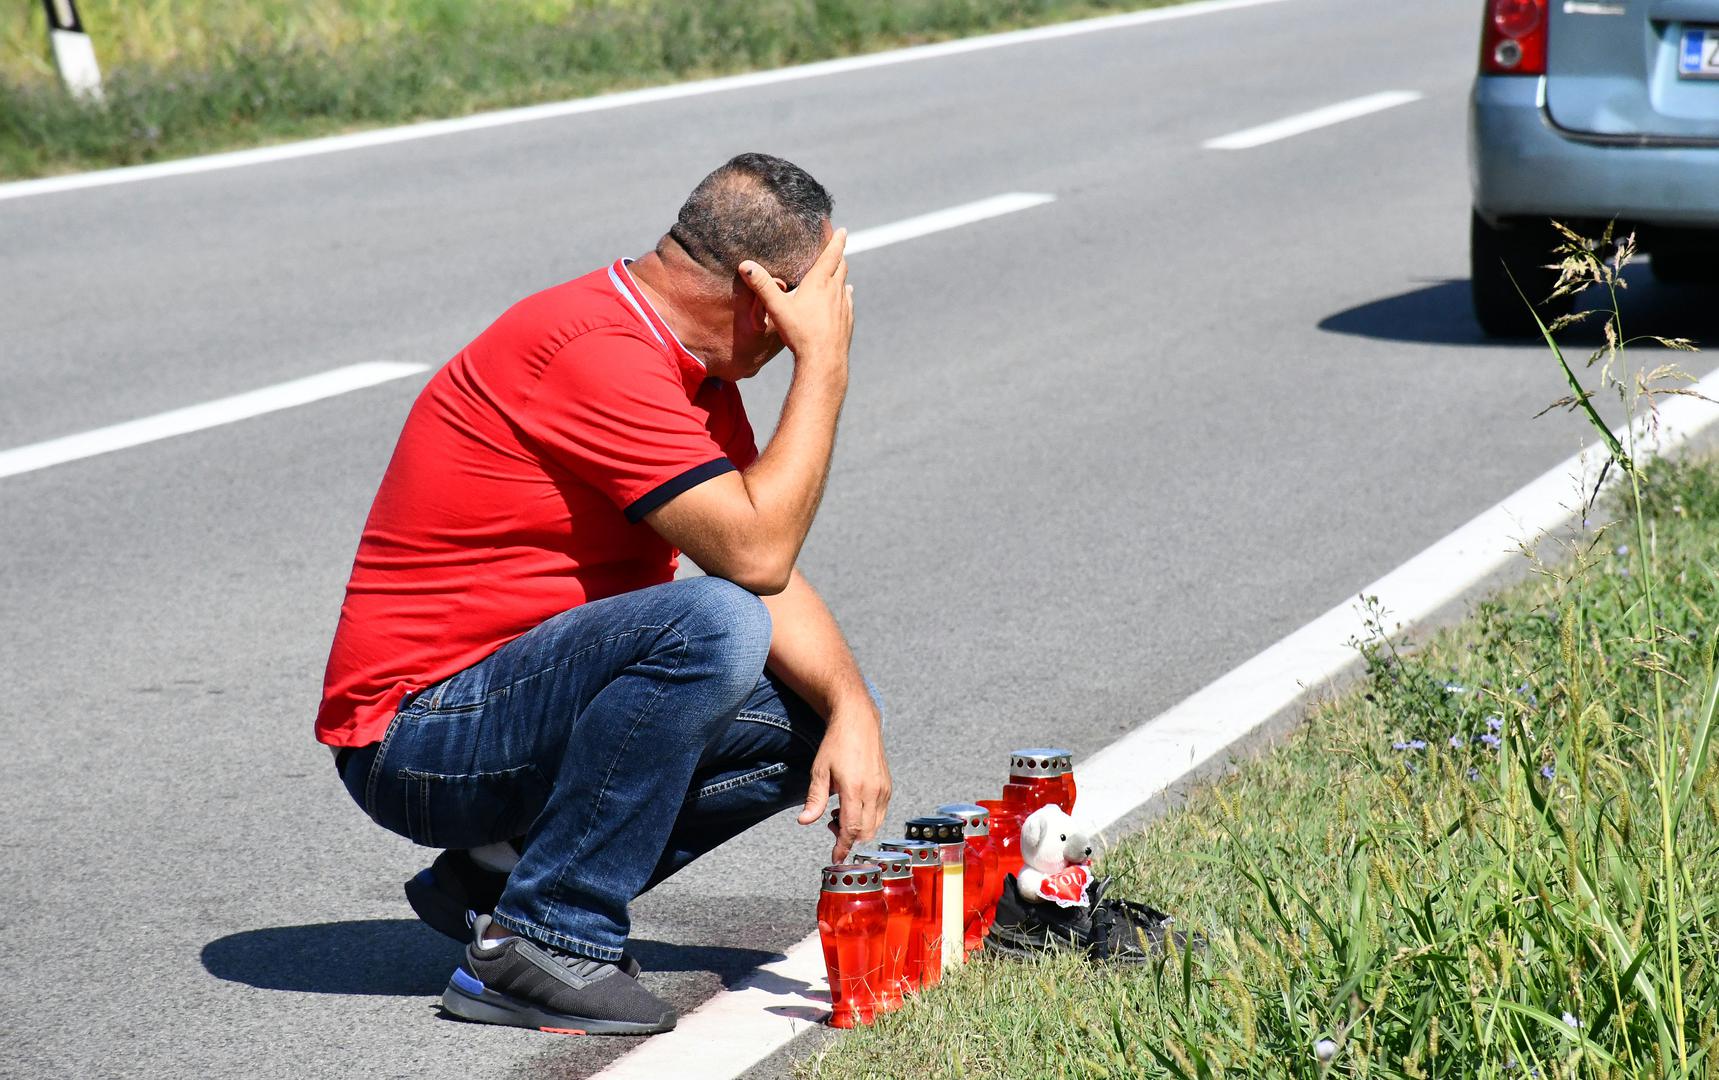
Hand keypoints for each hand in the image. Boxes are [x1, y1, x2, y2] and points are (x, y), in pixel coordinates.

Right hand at [738, 229, 853, 366]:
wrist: (823, 359)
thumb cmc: (800, 332)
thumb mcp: (777, 307)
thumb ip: (762, 285)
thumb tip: (745, 266)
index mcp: (819, 282)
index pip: (832, 254)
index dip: (837, 240)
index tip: (842, 230)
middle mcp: (835, 290)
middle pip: (841, 267)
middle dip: (839, 255)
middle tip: (838, 247)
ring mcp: (844, 306)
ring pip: (845, 283)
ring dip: (842, 274)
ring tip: (840, 269)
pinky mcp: (848, 320)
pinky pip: (848, 301)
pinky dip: (846, 293)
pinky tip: (846, 295)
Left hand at [796, 697, 889, 861]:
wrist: (859, 721)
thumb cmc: (837, 743)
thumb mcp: (819, 770)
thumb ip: (814, 799)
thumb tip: (804, 821)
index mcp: (855, 788)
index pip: (852, 829)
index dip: (843, 847)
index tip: (836, 857)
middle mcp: (874, 791)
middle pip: (865, 832)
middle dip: (849, 838)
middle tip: (831, 825)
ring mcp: (884, 789)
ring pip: (875, 825)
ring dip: (858, 828)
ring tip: (839, 813)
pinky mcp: (888, 786)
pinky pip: (881, 813)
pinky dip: (867, 818)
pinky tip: (852, 805)